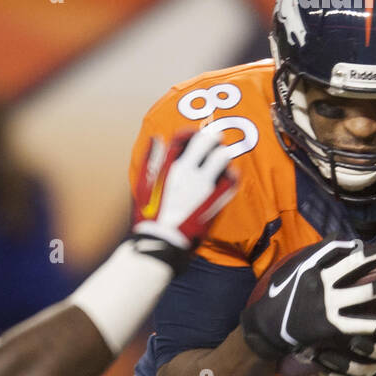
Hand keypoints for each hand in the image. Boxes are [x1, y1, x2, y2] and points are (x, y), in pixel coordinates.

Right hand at [131, 125, 237, 255]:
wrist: (162, 243)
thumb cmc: (150, 217)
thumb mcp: (143, 186)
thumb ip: (150, 160)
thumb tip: (156, 138)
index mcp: (170, 168)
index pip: (184, 136)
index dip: (190, 132)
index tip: (192, 135)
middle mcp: (189, 173)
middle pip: (207, 141)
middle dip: (212, 137)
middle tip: (216, 139)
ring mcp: (205, 187)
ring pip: (222, 158)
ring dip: (222, 154)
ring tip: (221, 158)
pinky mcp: (215, 202)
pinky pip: (231, 181)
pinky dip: (232, 175)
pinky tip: (229, 175)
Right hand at [241, 240, 375, 364]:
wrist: (265, 328)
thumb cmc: (279, 298)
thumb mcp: (292, 270)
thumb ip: (315, 254)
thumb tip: (338, 236)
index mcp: (310, 267)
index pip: (340, 248)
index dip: (361, 247)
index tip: (374, 248)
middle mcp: (320, 283)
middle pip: (355, 264)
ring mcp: (326, 305)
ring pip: (364, 292)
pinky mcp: (331, 326)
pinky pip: (362, 324)